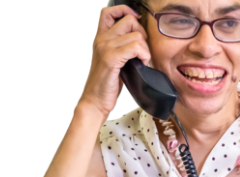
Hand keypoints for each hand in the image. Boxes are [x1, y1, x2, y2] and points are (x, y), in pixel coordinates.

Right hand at [77, 4, 149, 119]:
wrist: (94, 101)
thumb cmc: (106, 84)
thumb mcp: (113, 61)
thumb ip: (121, 47)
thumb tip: (140, 40)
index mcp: (100, 38)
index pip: (108, 11)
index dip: (125, 11)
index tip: (136, 22)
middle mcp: (101, 39)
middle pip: (129, 20)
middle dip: (141, 33)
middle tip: (141, 50)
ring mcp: (105, 48)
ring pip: (136, 34)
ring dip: (145, 48)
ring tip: (141, 61)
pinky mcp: (111, 58)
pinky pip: (136, 47)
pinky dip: (144, 55)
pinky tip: (141, 64)